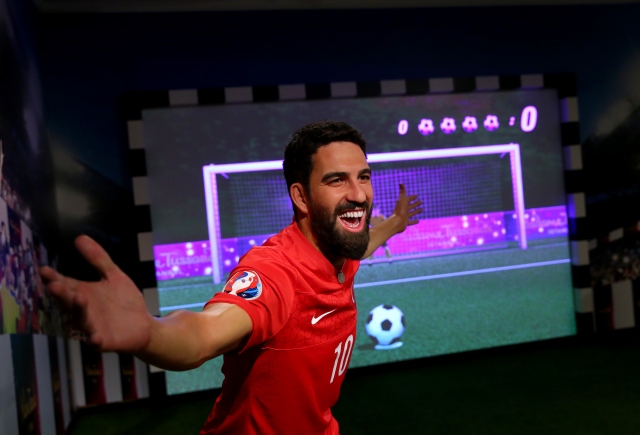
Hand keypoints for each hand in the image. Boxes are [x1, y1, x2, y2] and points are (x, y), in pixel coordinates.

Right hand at [40, 235, 151, 352]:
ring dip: (78, 310)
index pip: (65, 285)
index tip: (43, 270)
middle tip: (53, 284)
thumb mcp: (114, 276)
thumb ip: (98, 259)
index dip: (54, 278)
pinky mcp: (104, 341)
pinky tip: (94, 336)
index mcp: (83, 294)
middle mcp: (83, 311)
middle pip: (69, 302)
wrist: (143, 325)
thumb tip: (79, 237)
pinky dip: (94, 339)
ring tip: (78, 297)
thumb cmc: (124, 301)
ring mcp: (92, 326)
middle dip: (61, 294)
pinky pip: (97, 342)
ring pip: (81, 319)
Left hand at [389, 183, 422, 233]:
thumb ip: (402, 192)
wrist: (396, 223)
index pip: (408, 199)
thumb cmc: (399, 211)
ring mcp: (404, 217)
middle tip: (421, 202)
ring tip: (422, 209)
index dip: (412, 197)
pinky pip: (410, 222)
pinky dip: (414, 221)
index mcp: (403, 204)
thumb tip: (401, 182)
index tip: (416, 195)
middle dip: (415, 204)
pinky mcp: (405, 223)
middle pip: (410, 206)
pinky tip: (418, 221)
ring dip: (416, 211)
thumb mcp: (402, 200)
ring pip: (411, 213)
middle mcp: (403, 210)